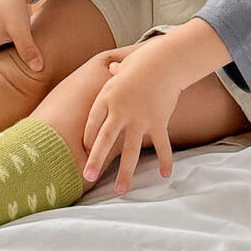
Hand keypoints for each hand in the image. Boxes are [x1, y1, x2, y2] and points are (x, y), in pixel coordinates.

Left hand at [81, 42, 179, 195]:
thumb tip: (111, 68)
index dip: (87, 138)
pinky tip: (164, 175)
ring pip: (130, 150)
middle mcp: (120, 110)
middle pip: (104, 140)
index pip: (92, 123)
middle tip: (86, 177)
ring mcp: (140, 118)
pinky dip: (164, 160)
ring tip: (120, 190)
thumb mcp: (123, 65)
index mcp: (107, 97)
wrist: (166, 60)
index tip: (84, 149)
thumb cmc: (143, 59)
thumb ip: (115, 73)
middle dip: (95, 160)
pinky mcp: (158, 122)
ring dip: (125, 172)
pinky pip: (161, 145)